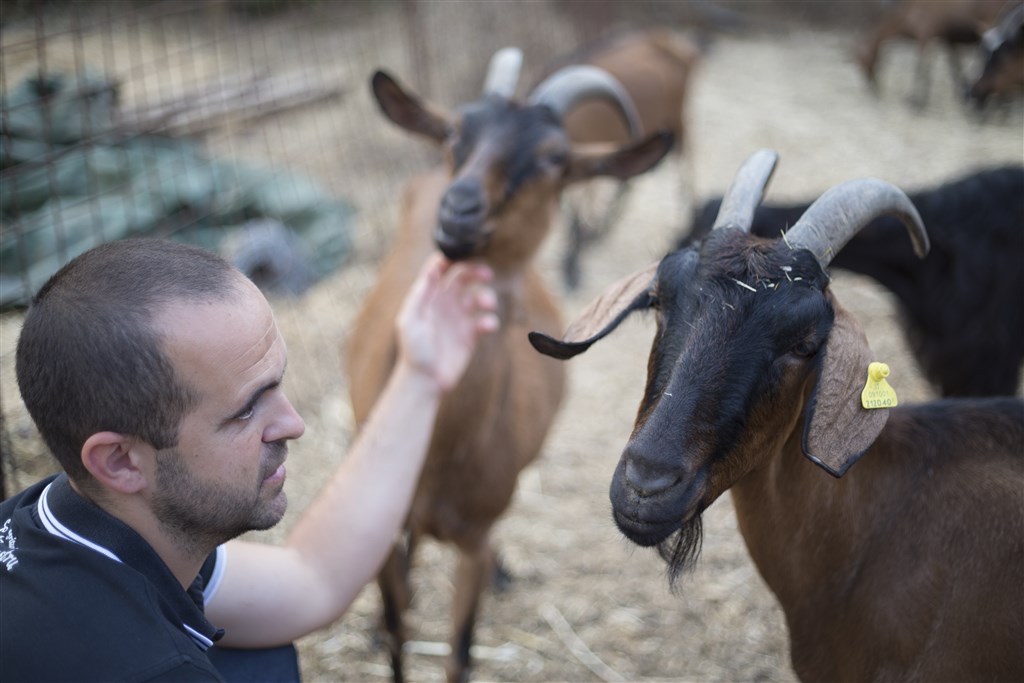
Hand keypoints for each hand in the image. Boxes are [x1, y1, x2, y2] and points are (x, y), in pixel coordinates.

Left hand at [395, 253, 498, 389]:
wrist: (425, 381)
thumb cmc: (414, 351)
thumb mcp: (410, 321)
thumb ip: (421, 295)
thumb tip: (432, 270)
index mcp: (428, 297)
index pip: (440, 269)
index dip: (450, 259)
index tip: (463, 255)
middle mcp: (444, 304)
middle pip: (463, 278)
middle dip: (475, 271)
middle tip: (486, 273)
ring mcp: (459, 319)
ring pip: (478, 297)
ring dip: (486, 296)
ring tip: (487, 304)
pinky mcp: (471, 336)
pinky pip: (485, 321)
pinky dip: (490, 320)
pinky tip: (487, 326)